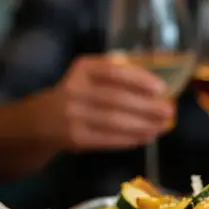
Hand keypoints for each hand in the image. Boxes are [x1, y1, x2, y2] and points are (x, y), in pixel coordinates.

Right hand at [39, 56, 175, 150]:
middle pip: (116, 99)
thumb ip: (117, 78)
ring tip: (160, 127)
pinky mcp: (75, 138)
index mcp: (83, 69)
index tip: (160, 88)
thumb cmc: (77, 95)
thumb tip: (158, 91)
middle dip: (147, 106)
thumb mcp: (90, 77)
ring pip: (114, 121)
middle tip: (168, 111)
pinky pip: (107, 139)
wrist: (40, 121)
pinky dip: (129, 139)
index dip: (139, 80)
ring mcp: (73, 115)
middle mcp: (75, 90)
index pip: (114, 71)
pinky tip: (144, 137)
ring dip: (141, 125)